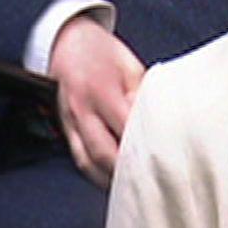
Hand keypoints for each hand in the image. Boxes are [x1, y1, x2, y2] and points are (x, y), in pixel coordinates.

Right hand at [49, 14, 144, 187]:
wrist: (65, 39)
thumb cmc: (101, 50)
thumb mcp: (129, 64)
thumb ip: (142, 92)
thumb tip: (158, 118)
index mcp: (100, 89)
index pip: (124, 127)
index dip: (143, 147)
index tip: (164, 160)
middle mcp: (81, 109)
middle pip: (103, 152)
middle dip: (126, 171)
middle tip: (151, 183)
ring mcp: (69, 121)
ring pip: (87, 161)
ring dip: (109, 179)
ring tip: (133, 188)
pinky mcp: (64, 128)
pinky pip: (78, 157)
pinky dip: (95, 173)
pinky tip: (113, 180)